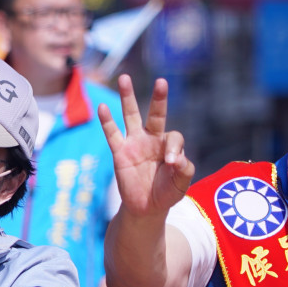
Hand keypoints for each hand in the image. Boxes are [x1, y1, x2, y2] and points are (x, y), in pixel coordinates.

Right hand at [98, 75, 193, 220]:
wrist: (146, 208)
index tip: (171, 164)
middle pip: (156, 114)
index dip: (174, 148)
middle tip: (162, 82)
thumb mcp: (181, 185)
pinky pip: (112, 134)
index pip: (174, 137)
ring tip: (125, 78)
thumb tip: (176, 158)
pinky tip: (102, 107)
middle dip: (159, 98)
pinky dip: (107, 121)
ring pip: (131, 116)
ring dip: (128, 97)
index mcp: (169, 145)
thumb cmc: (166, 193)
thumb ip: (184, 170)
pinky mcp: (120, 152)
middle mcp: (152, 139)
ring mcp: (135, 143)